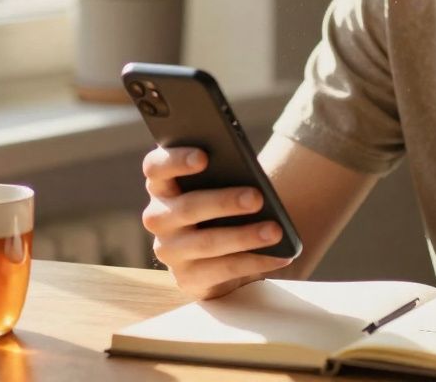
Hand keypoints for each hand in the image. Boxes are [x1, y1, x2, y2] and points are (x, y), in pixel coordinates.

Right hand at [141, 146, 292, 298]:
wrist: (217, 253)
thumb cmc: (221, 207)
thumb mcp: (217, 187)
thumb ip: (222, 174)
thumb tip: (250, 179)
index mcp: (162, 186)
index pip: (155, 168)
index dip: (176, 160)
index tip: (204, 157)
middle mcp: (158, 217)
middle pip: (187, 207)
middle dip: (224, 202)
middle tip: (257, 198)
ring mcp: (168, 250)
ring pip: (206, 242)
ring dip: (244, 236)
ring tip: (275, 231)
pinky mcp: (186, 278)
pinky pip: (222, 270)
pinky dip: (255, 262)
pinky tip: (280, 256)